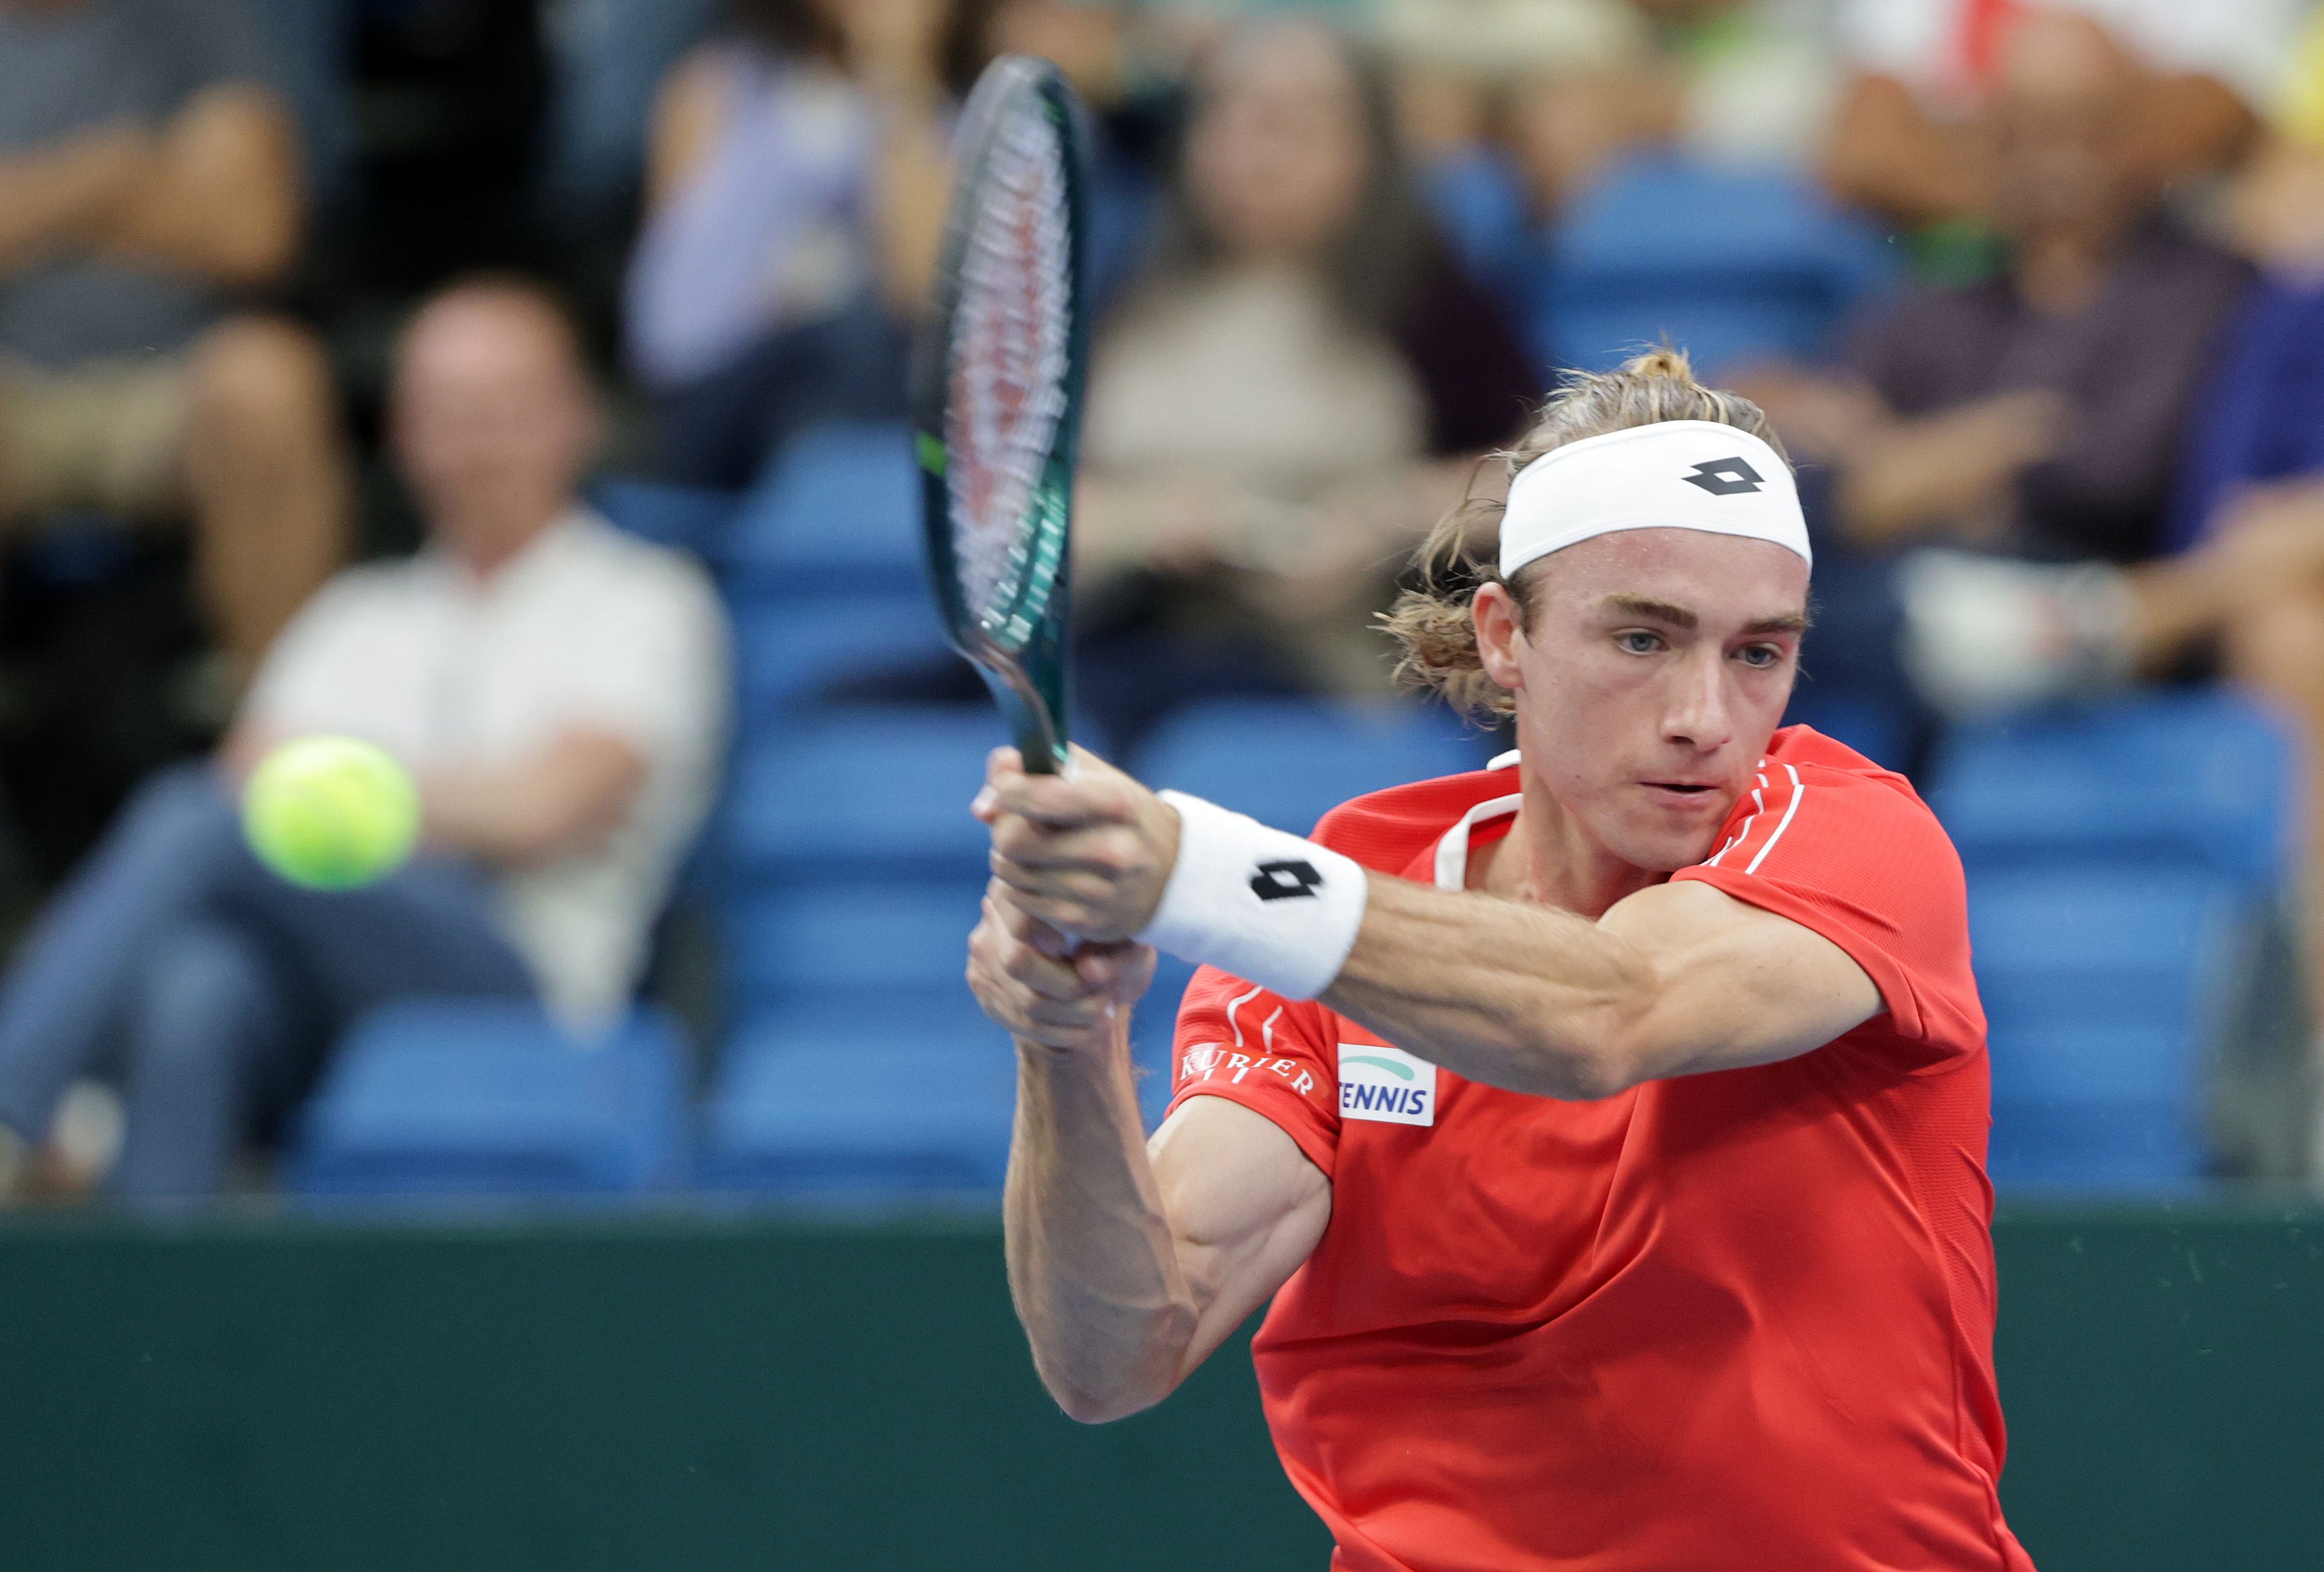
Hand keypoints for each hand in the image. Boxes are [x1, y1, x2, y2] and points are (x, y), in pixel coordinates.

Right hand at [966, 881, 1157, 1053]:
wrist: (1097, 968)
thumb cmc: (1117, 946)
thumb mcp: (1130, 945)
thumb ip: (1116, 955)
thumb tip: (1090, 971)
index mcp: (1028, 884)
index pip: (1024, 920)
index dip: (1055, 943)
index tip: (1092, 966)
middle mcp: (993, 913)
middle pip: (1018, 962)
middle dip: (1071, 989)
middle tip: (1106, 995)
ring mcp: (982, 952)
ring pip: (1026, 1000)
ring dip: (1073, 1016)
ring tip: (1103, 1011)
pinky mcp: (984, 987)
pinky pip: (1022, 1022)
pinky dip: (1061, 1033)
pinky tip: (1086, 1029)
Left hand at [973, 744, 1180, 943]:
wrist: (1174, 872)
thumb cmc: (1119, 814)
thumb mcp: (1091, 775)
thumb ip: (1034, 767)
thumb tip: (982, 808)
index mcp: (1114, 803)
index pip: (1035, 796)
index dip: (1006, 791)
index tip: (1006, 790)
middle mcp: (1111, 849)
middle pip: (1013, 841)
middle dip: (1002, 831)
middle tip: (1013, 826)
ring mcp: (1100, 891)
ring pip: (1012, 876)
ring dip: (1008, 861)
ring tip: (1030, 852)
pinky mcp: (1088, 922)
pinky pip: (1024, 904)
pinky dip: (1022, 889)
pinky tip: (1043, 877)